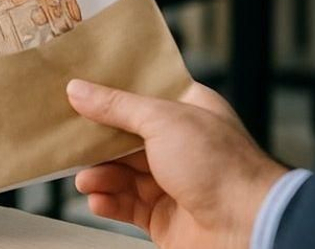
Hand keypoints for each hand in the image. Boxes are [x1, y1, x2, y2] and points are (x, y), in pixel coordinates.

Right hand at [65, 79, 286, 248]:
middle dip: (97, 140)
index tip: (78, 87)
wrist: (245, 226)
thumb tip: (78, 90)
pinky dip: (108, 202)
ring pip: (122, 173)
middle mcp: (180, 144)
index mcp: (189, 110)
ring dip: (100, 175)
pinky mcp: (163, 216)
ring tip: (84, 178)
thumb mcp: (162, 120)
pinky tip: (96, 198)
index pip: (143, 94)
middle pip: (126, 136)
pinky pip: (127, 206)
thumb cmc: (219, 164)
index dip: (111, 91)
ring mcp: (172, 182)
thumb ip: (116, 106)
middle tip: (69, 138)